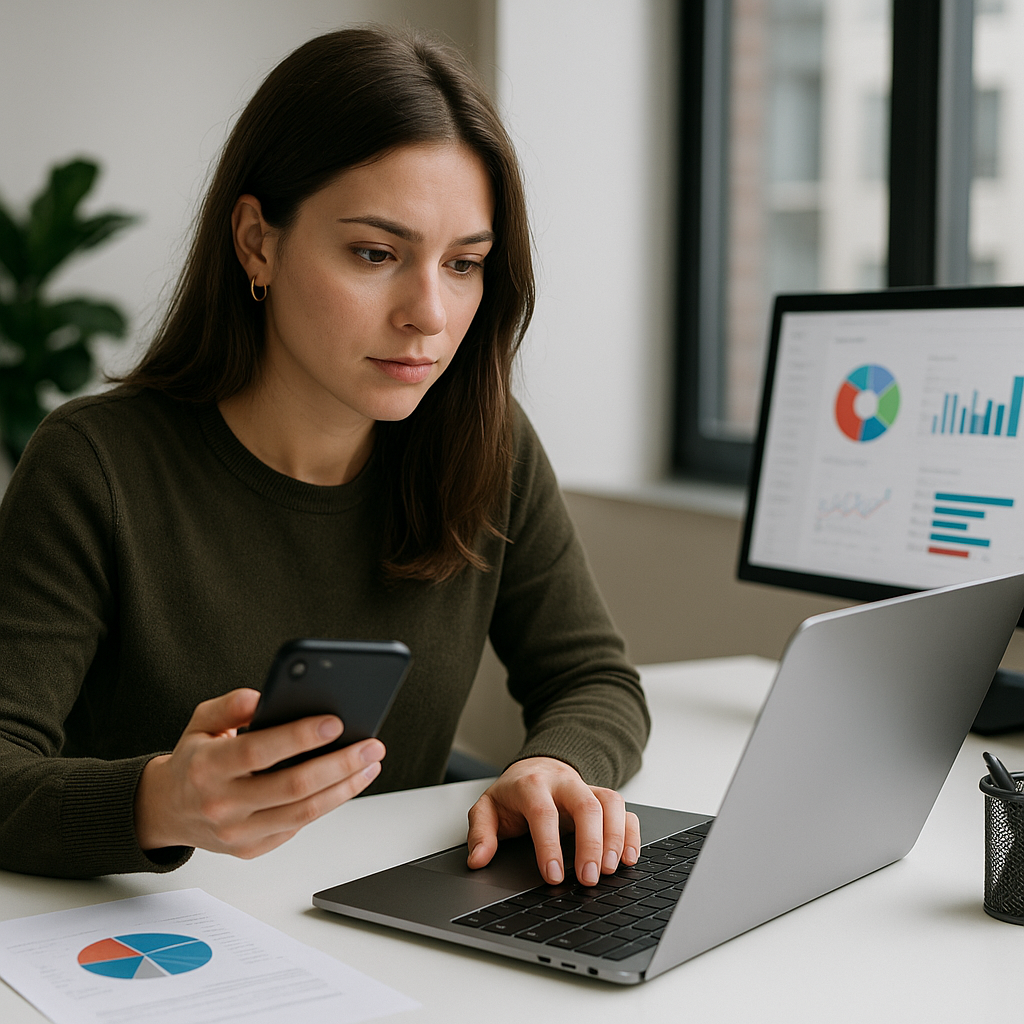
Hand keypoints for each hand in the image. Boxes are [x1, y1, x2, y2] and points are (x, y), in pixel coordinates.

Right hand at [134, 688, 384, 857]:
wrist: (166, 811)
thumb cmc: (193, 760)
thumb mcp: (201, 722)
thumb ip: (230, 705)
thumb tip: (263, 697)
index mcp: (207, 767)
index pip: (259, 751)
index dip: (299, 737)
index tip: (335, 722)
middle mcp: (222, 804)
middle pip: (292, 786)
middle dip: (339, 764)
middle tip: (371, 745)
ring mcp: (237, 832)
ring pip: (303, 812)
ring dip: (344, 788)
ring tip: (370, 763)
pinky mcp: (251, 848)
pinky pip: (298, 825)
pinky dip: (328, 803)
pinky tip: (348, 782)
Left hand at [465, 757, 639, 885]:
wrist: (535, 767)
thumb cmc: (513, 793)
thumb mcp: (488, 808)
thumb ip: (480, 833)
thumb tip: (478, 859)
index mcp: (531, 785)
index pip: (543, 812)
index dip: (549, 845)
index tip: (553, 876)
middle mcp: (563, 783)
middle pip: (586, 805)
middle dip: (591, 843)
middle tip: (590, 878)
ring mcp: (586, 788)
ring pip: (610, 803)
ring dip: (615, 837)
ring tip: (611, 869)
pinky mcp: (602, 797)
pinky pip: (625, 809)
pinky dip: (631, 832)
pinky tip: (629, 858)